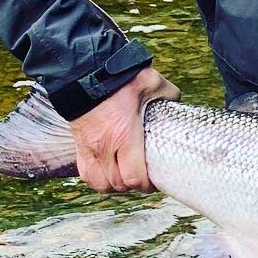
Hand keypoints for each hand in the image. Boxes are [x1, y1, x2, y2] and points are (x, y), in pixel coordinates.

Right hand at [68, 66, 179, 192]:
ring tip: (126, 177)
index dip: (146, 185)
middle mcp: (104, 146)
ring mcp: (88, 148)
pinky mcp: (78, 145)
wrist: (84, 71)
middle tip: (144, 178)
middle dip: (133, 186)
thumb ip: (169, 96)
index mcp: (124, 135)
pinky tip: (108, 172)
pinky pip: (85, 174)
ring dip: (114, 185)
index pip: (134, 177)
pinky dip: (98, 178)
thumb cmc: (120, 79)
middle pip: (118, 184)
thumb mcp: (153, 83)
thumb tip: (179, 103)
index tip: (155, 180)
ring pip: (100, 183)